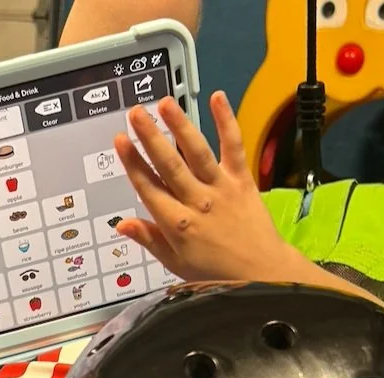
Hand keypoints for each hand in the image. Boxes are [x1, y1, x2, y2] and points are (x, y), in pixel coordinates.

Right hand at [113, 91, 313, 282]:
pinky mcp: (243, 180)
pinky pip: (234, 148)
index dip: (132, 163)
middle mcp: (198, 203)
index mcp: (177, 225)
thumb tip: (122, 225)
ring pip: (196, 153)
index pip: (148, 188)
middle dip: (150, 137)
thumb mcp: (176, 263)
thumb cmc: (218, 272)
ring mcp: (221, 189)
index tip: (120, 142)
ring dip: (180, 126)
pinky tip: (217, 99)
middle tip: (135, 114)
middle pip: (169, 165)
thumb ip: (149, 239)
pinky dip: (227, 122)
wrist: (263, 273)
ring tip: (164, 103)